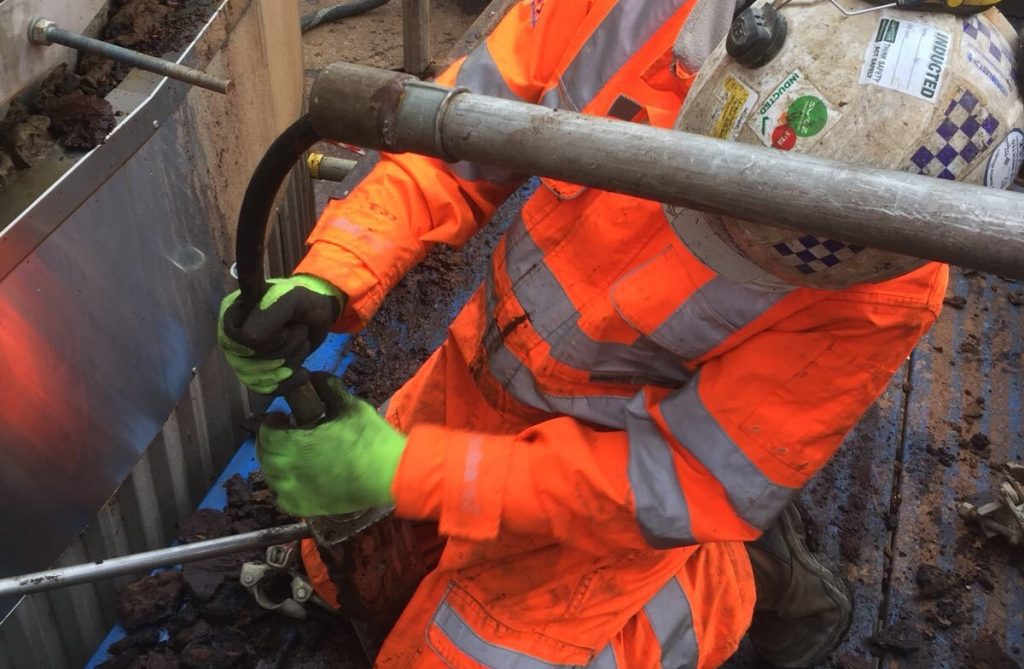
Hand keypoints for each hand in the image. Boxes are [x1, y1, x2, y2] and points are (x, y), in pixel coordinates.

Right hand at [218, 274, 344, 394]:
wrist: (317, 317)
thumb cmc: (302, 303)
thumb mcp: (291, 299)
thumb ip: (269, 312)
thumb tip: (249, 339)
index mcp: (231, 315)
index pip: (239, 340)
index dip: (269, 339)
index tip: (287, 327)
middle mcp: (230, 339)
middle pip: (252, 361)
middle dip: (286, 347)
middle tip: (300, 331)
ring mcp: (241, 360)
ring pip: (261, 377)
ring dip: (292, 360)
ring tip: (302, 342)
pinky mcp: (256, 377)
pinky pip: (267, 390)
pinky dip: (291, 381)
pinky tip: (303, 371)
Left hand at [256, 373, 406, 516]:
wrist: (389, 475)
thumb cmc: (369, 439)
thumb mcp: (350, 406)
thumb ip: (328, 388)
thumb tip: (314, 377)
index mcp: (293, 444)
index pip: (266, 432)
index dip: (272, 421)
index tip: (284, 416)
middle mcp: (286, 471)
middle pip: (265, 454)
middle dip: (272, 440)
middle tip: (288, 432)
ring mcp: (293, 492)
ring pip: (271, 476)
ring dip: (277, 462)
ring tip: (295, 454)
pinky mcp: (304, 508)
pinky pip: (282, 497)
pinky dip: (284, 487)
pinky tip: (298, 478)